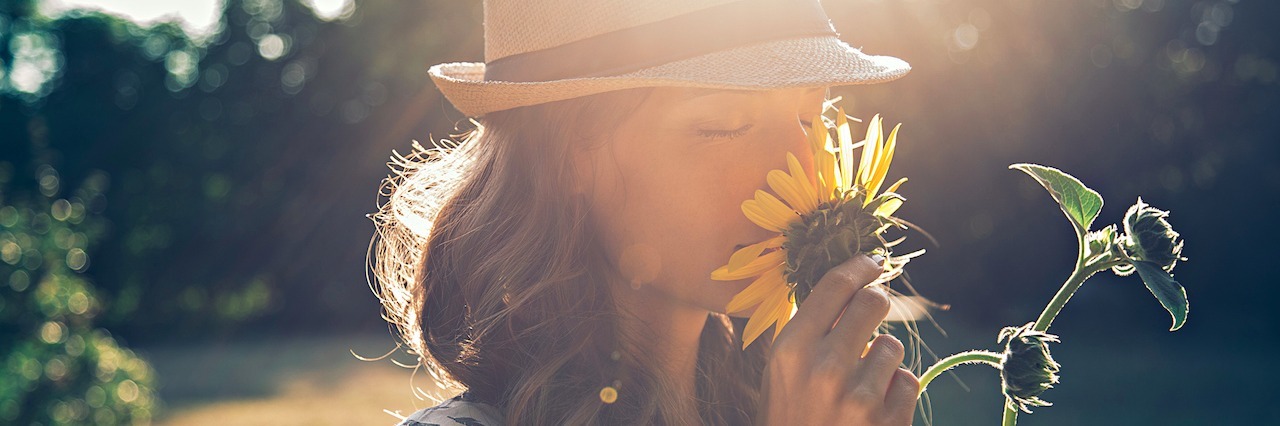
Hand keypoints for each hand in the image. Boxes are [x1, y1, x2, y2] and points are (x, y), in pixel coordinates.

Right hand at [757, 255, 918, 425]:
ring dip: (882, 357)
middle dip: (876, 304)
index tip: (871, 261)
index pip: (835, 285)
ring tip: (860, 381)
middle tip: (871, 312)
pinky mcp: (889, 420)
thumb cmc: (788, 416)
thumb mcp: (781, 370)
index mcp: (791, 349)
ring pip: (893, 345)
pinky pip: (908, 379)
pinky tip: (873, 405)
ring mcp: (860, 396)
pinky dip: (895, 389)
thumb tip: (847, 282)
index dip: (859, 265)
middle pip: (873, 302)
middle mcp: (825, 368)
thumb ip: (808, 329)